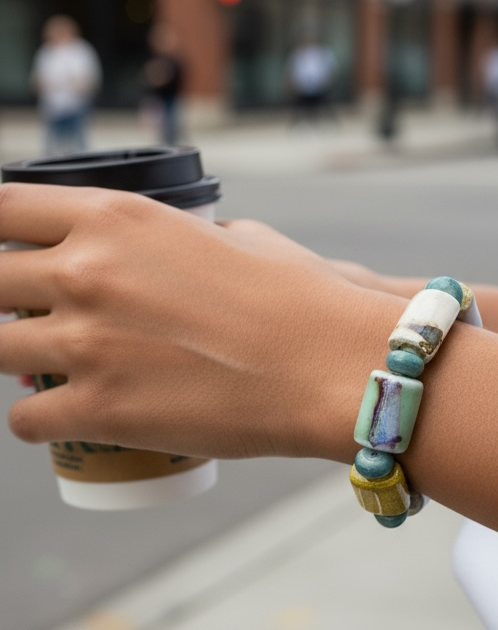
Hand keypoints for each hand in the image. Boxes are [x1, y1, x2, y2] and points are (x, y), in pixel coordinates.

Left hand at [0, 185, 395, 461]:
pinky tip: (60, 417)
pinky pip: (24, 419)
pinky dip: (37, 420)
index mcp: (116, 217)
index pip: (1, 208)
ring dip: (14, 361)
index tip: (5, 253)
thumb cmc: (299, 298)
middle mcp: (86, 272)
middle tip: (28, 319)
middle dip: (0, 302)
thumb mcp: (235, 236)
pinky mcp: (98, 410)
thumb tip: (184, 243)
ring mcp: (85, 343)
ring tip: (47, 368)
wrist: (332, 366)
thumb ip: (186, 234)